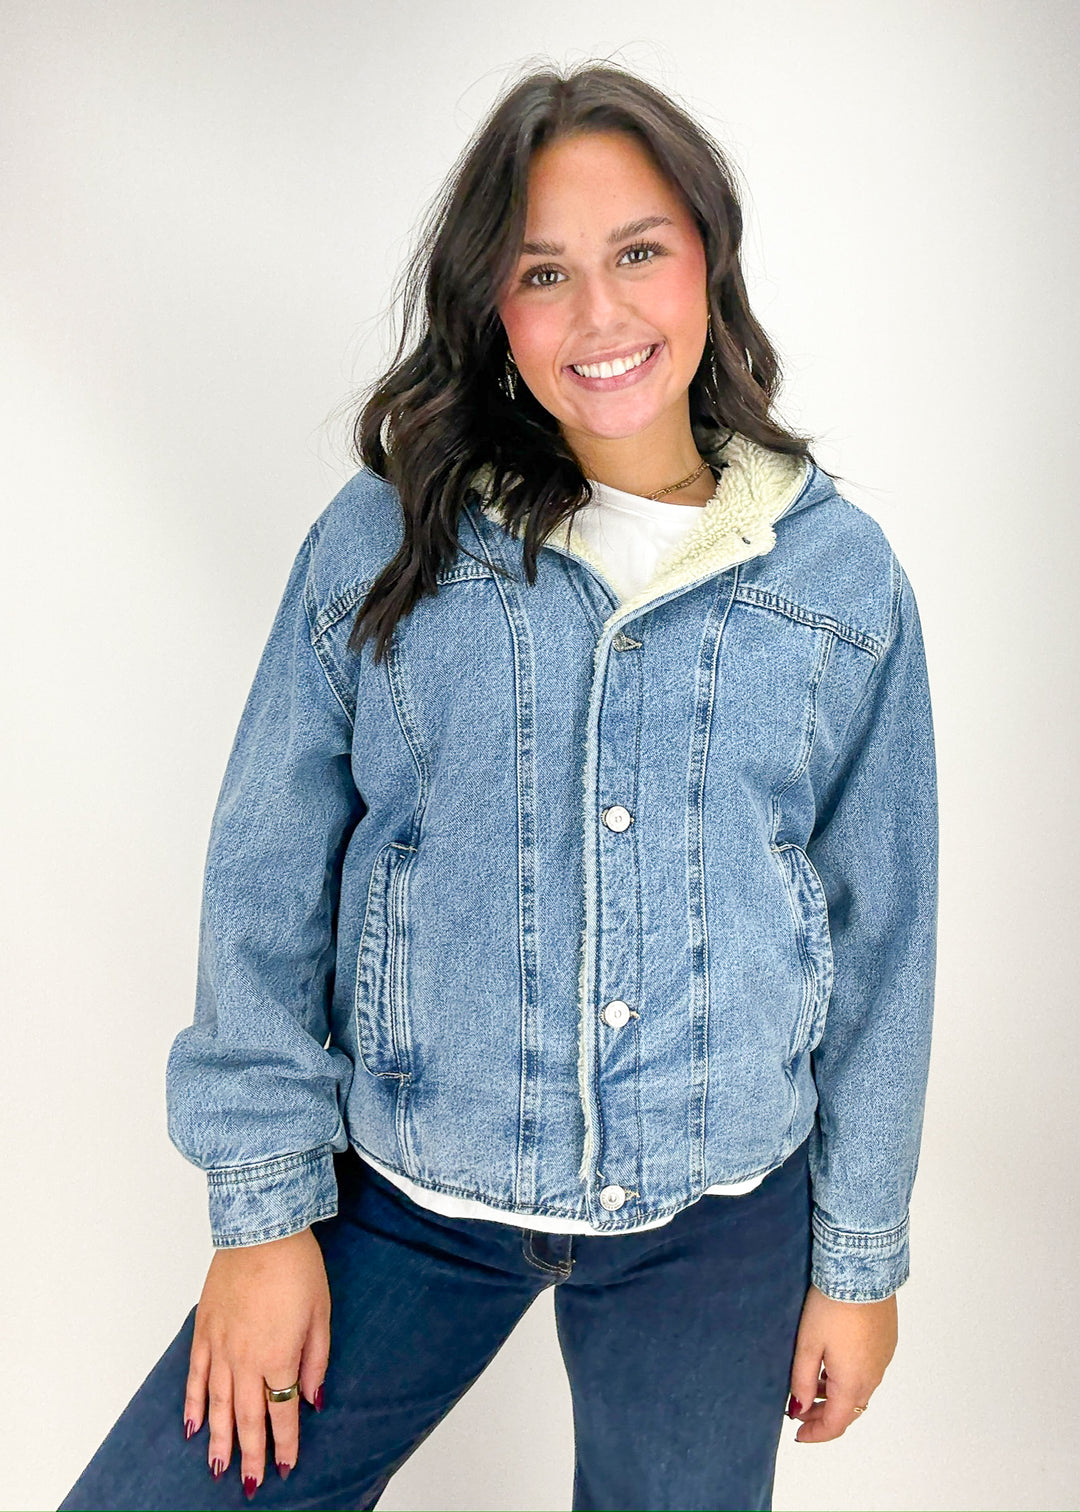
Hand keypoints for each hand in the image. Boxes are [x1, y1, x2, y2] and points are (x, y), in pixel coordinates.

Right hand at [183, 1226, 329, 1495]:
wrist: (261, 1230)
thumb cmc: (297, 1267)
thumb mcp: (321, 1314)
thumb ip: (315, 1361)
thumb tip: (312, 1399)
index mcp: (279, 1357)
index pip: (282, 1412)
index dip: (285, 1442)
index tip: (286, 1466)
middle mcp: (246, 1359)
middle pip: (247, 1417)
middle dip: (250, 1455)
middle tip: (250, 1485)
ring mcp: (220, 1346)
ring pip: (217, 1405)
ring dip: (218, 1440)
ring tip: (218, 1468)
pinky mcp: (204, 1330)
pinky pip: (195, 1376)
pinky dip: (194, 1403)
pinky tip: (194, 1426)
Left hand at [787, 1281, 896, 1442]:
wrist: (862, 1271)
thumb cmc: (832, 1305)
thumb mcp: (807, 1344)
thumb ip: (800, 1381)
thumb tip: (798, 1408)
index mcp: (853, 1383)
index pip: (835, 1423)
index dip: (815, 1434)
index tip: (799, 1435)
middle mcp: (873, 1376)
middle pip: (849, 1409)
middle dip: (822, 1414)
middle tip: (799, 1409)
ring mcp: (883, 1358)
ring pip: (859, 1389)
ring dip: (835, 1394)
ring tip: (810, 1382)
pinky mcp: (886, 1341)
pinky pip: (868, 1370)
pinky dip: (848, 1375)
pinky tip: (831, 1360)